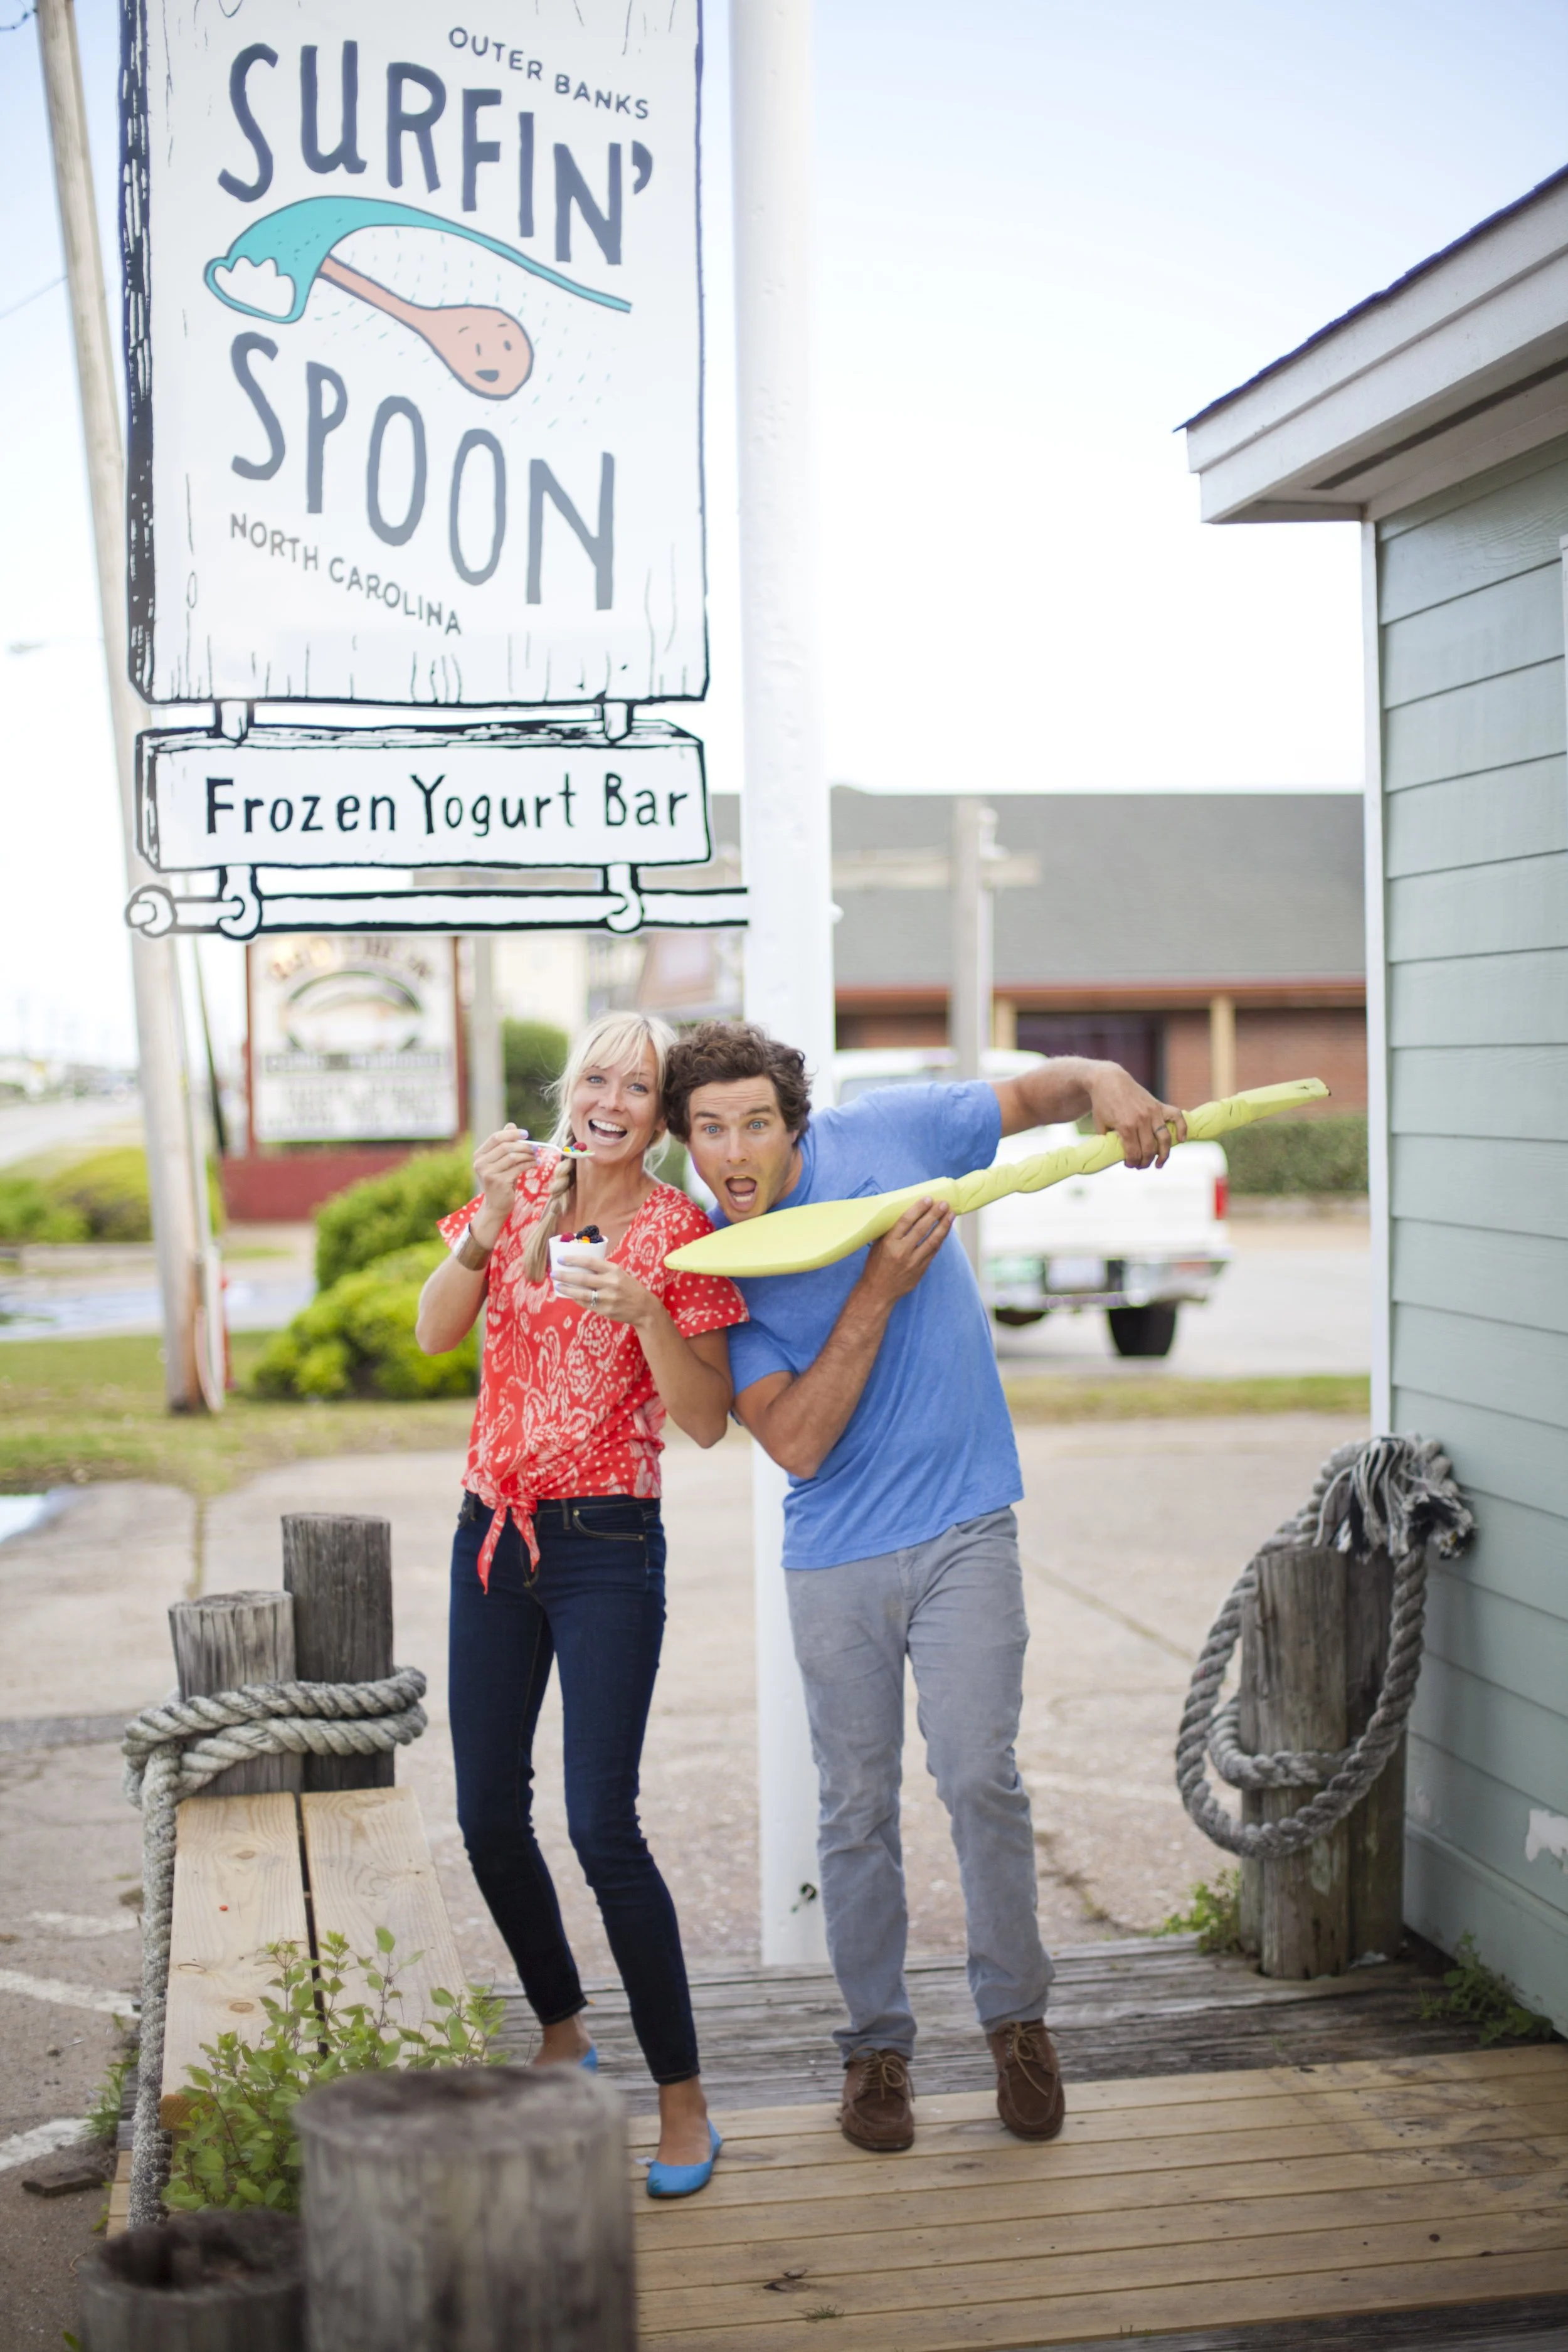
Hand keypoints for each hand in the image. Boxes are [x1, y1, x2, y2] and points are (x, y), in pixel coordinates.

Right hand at [471, 1124, 535, 1242]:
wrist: (496, 1205)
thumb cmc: (500, 1181)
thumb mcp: (501, 1161)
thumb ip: (505, 1144)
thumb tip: (511, 1124)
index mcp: (479, 1155)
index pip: (496, 1138)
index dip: (512, 1133)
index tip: (526, 1134)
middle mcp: (480, 1163)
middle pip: (505, 1146)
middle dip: (523, 1145)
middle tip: (535, 1147)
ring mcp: (488, 1173)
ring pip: (513, 1157)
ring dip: (528, 1155)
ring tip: (536, 1156)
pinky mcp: (498, 1182)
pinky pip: (518, 1168)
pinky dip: (529, 1164)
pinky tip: (535, 1164)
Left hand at [552, 1252, 652, 1327]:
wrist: (643, 1308)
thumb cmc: (629, 1287)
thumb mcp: (620, 1273)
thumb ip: (603, 1270)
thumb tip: (579, 1266)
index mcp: (614, 1270)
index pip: (590, 1262)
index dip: (573, 1260)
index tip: (561, 1259)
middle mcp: (610, 1283)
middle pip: (582, 1278)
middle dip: (565, 1276)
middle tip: (553, 1273)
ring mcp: (607, 1298)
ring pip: (582, 1293)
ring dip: (567, 1290)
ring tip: (558, 1286)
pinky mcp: (605, 1310)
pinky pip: (586, 1304)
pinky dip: (577, 1299)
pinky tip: (571, 1296)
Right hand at [859, 1196, 954, 1307]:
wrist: (878, 1292)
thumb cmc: (875, 1266)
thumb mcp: (877, 1246)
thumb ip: (889, 1231)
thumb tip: (903, 1213)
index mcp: (889, 1243)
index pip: (906, 1221)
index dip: (918, 1208)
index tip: (928, 1199)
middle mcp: (902, 1252)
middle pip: (922, 1229)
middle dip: (935, 1214)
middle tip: (944, 1203)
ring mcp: (913, 1262)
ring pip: (932, 1241)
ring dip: (943, 1226)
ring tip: (950, 1214)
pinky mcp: (921, 1270)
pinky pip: (933, 1252)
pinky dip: (940, 1240)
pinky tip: (945, 1231)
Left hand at [1086, 1069, 1186, 1168]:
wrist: (1109, 1080)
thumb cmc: (1103, 1103)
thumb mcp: (1101, 1124)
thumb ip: (1108, 1140)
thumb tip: (1116, 1155)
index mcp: (1125, 1126)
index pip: (1134, 1152)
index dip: (1132, 1162)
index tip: (1130, 1165)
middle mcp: (1141, 1120)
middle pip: (1149, 1149)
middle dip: (1145, 1162)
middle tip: (1141, 1166)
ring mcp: (1152, 1112)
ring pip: (1164, 1139)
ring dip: (1164, 1155)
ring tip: (1159, 1163)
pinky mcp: (1158, 1105)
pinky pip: (1177, 1117)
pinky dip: (1182, 1129)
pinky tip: (1181, 1140)